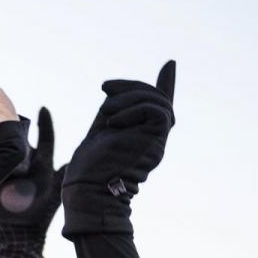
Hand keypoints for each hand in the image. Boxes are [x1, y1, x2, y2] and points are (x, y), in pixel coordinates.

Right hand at [0, 108, 62, 257]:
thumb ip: (61, 176)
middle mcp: (27, 165)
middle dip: (11, 124)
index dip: (44, 122)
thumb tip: (72, 162)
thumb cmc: (39, 218)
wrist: (18, 236)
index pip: (45, 138)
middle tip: (3, 113)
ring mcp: (10, 170)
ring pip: (2, 145)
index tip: (43, 108)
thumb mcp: (53, 194)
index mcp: (43, 165)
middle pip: (19, 136)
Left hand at [61, 60, 177, 238]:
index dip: (165, 84)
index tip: (170, 65)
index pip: (157, 106)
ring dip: (128, 97)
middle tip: (104, 87)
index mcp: (140, 136)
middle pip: (157, 99)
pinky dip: (133, 109)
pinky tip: (113, 122)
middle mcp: (153, 139)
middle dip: (131, 86)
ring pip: (158, 102)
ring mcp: (156, 141)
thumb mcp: (99, 131)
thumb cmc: (87, 171)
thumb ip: (112, 112)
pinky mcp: (155, 142)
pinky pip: (156, 111)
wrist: (87, 191)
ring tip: (106, 112)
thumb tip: (112, 91)